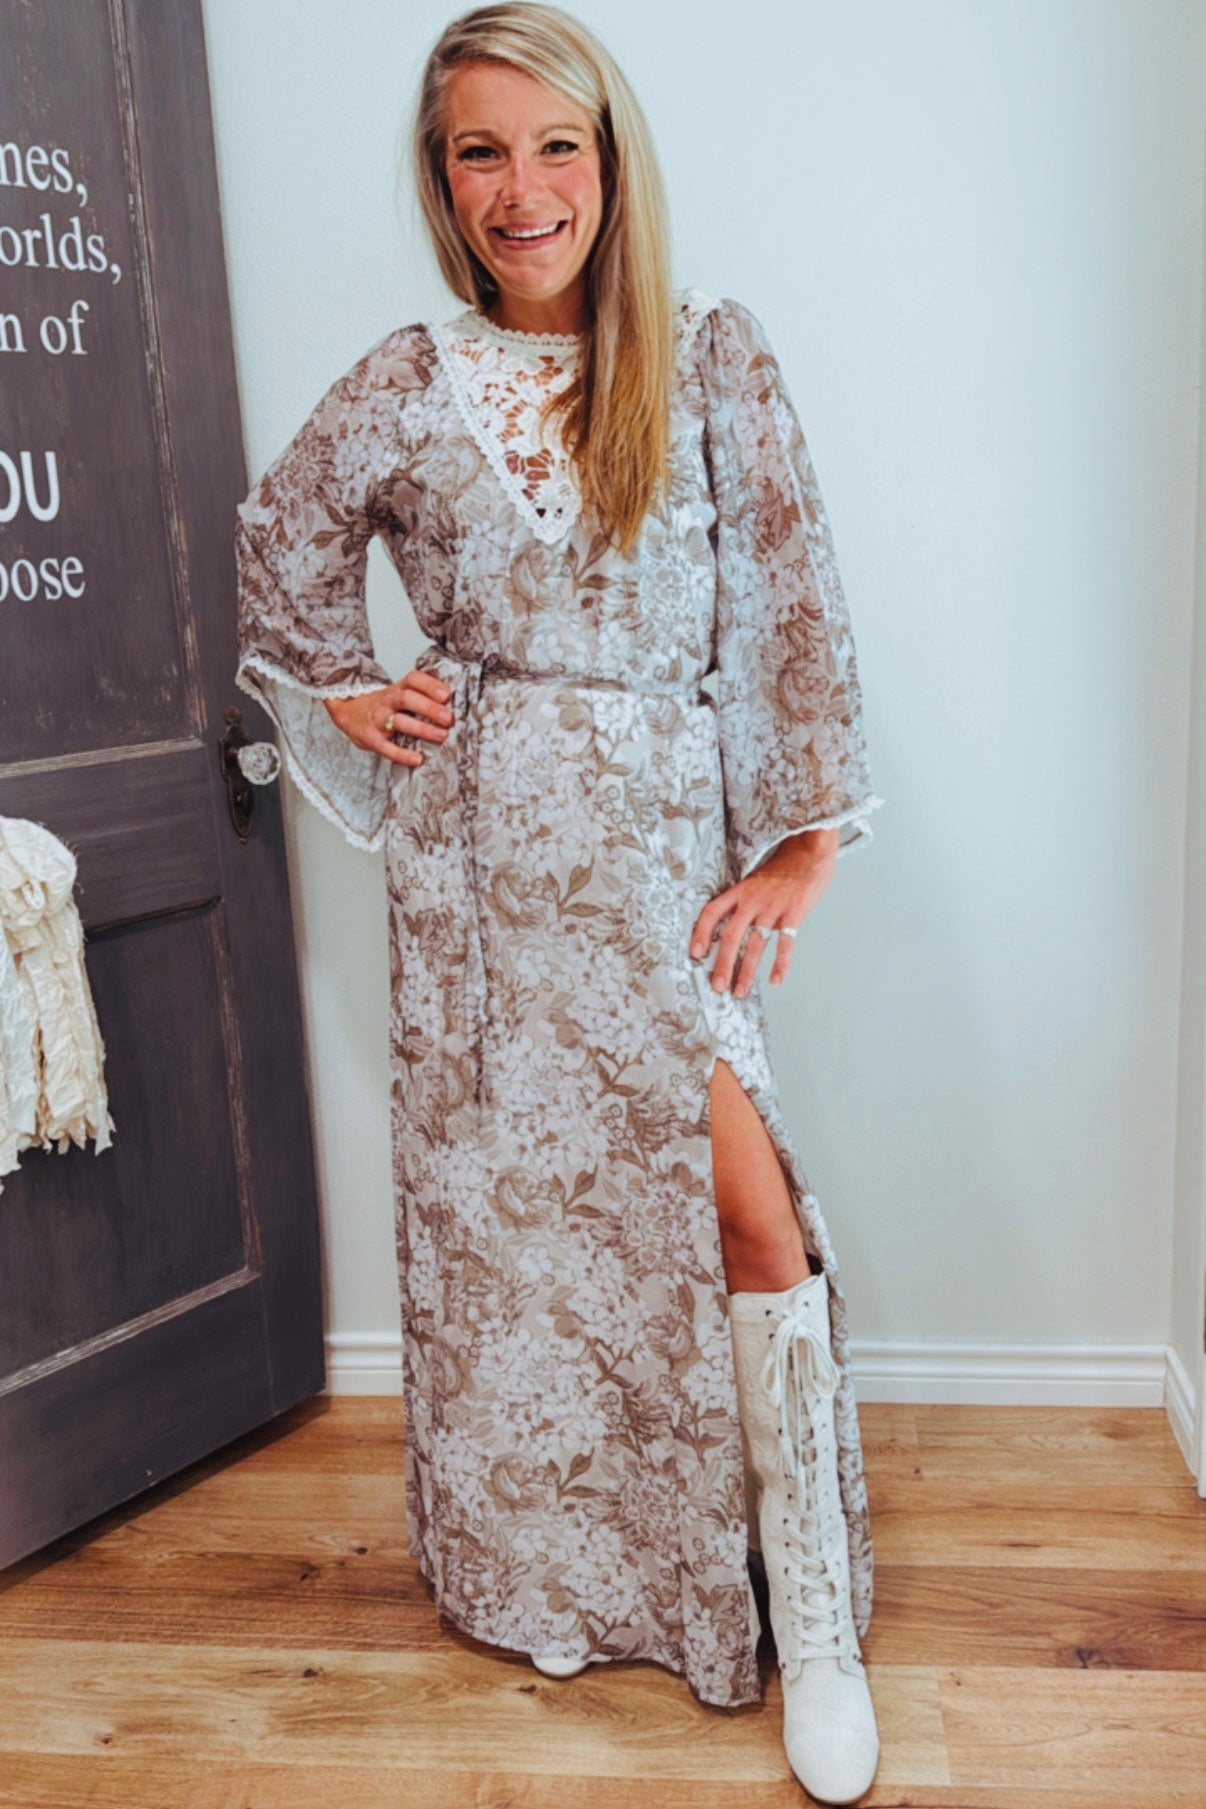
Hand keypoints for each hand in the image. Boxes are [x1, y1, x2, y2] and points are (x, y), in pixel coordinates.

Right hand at [323, 668, 454, 766]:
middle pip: (407, 699)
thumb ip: (421, 696)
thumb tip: (456, 705)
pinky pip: (387, 748)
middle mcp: (387, 700)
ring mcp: (378, 719)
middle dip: (429, 708)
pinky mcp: (371, 739)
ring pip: (399, 722)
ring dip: (422, 729)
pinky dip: (402, 755)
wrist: (348, 713)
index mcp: (397, 688)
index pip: (413, 679)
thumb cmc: (384, 706)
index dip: (430, 685)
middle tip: (449, 719)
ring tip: (441, 736)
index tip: (446, 694)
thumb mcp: (399, 694)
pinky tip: (418, 759)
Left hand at [689, 827, 839, 995]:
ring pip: (756, 944)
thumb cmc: (781, 870)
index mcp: (740, 891)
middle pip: (732, 935)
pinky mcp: (794, 914)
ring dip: (747, 971)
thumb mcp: (754, 880)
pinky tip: (775, 980)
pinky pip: (785, 943)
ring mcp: (773, 908)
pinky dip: (780, 964)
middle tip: (717, 986)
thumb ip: (741, 902)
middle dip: (723, 964)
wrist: (809, 853)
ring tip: (740, 991)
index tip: (695, 953)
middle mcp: (753, 901)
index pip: (712, 912)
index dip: (701, 932)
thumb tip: (727, 928)